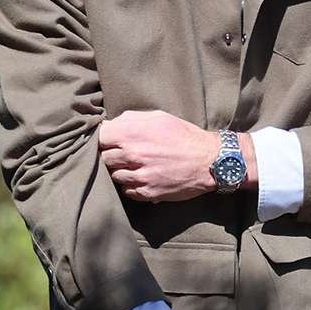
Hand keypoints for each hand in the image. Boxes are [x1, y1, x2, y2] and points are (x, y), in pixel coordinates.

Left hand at [98, 110, 216, 201]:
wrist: (211, 161)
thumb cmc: (185, 136)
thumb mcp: (160, 118)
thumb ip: (131, 119)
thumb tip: (108, 124)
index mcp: (133, 132)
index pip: (99, 137)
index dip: (104, 139)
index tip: (110, 141)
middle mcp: (133, 154)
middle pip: (104, 158)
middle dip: (112, 156)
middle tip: (125, 155)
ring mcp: (139, 175)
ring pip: (114, 176)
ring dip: (122, 172)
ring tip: (136, 167)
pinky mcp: (147, 192)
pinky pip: (126, 190)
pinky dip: (132, 185)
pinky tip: (144, 178)